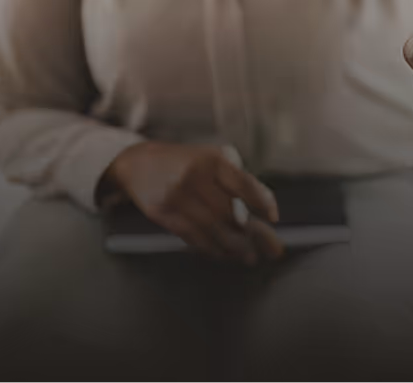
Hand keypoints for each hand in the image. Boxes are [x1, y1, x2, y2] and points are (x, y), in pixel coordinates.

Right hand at [102, 141, 283, 264]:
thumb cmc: (184, 161)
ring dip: (235, 247)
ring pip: (212, 229)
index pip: (243, 183)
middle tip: (271, 248)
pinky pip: (192, 236)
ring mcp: (177, 198)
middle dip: (253, 233)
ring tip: (250, 256)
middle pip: (229, 212)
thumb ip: (235, 178)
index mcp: (212, 160)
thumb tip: (262, 207)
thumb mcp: (211, 157)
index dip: (261, 201)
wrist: (138, 163)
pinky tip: (225, 254)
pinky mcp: (164, 215)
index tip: (274, 217)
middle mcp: (195, 178)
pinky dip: (211, 248)